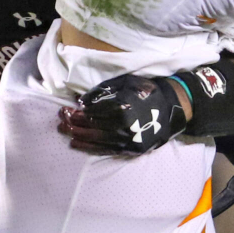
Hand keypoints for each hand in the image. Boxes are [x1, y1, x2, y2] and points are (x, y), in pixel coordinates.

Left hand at [57, 73, 186, 154]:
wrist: (173, 108)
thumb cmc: (147, 91)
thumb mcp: (126, 83)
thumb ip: (104, 91)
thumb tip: (82, 101)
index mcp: (122, 108)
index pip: (92, 113)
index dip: (75, 112)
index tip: (64, 110)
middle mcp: (123, 126)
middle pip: (91, 127)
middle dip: (72, 124)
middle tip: (60, 120)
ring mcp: (128, 140)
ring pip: (96, 140)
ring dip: (77, 136)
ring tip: (63, 132)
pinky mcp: (131, 149)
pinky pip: (105, 150)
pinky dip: (89, 148)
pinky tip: (76, 145)